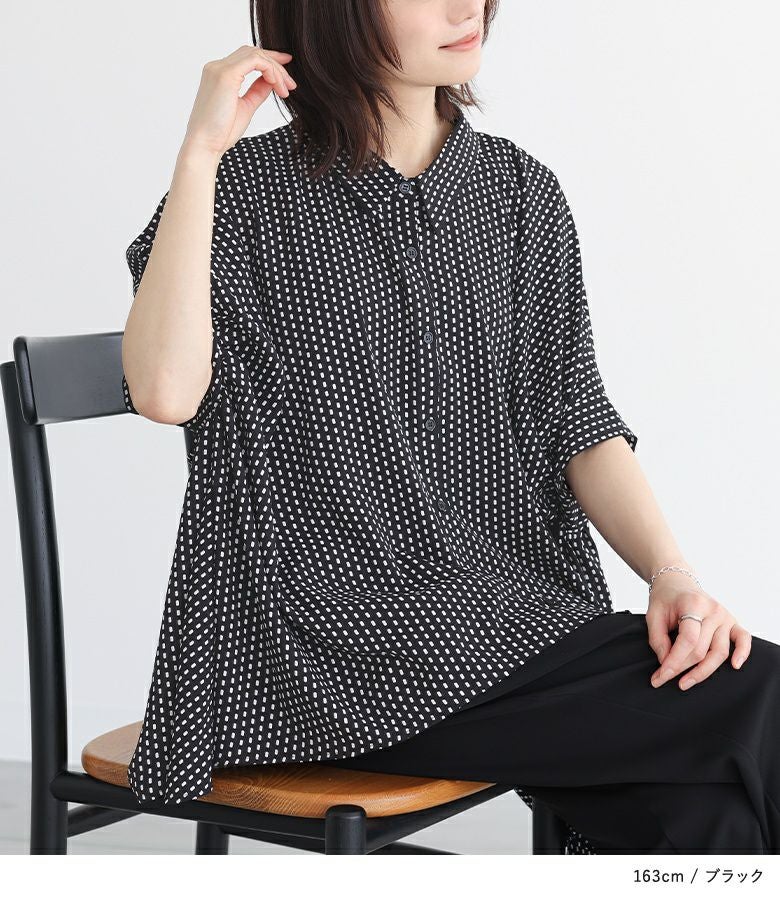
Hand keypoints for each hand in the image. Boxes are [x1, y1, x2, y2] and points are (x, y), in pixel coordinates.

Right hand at [181, 44, 297, 158]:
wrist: (205, 145)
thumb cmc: (221, 132)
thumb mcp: (246, 107)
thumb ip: (257, 91)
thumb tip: (272, 81)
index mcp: (220, 75)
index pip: (247, 58)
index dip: (269, 61)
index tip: (286, 74)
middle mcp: (217, 67)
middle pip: (252, 52)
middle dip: (276, 64)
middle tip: (291, 84)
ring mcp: (220, 69)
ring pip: (255, 54)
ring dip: (275, 69)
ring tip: (286, 89)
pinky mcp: (226, 74)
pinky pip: (255, 61)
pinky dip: (270, 70)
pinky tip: (277, 85)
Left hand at [646, 576, 751, 689]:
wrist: (676, 583)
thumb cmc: (665, 599)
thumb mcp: (653, 615)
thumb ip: (658, 640)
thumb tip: (666, 663)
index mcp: (693, 604)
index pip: (688, 640)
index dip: (674, 661)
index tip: (660, 676)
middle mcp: (713, 611)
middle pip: (701, 649)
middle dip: (681, 668)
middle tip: (664, 678)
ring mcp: (725, 617)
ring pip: (720, 652)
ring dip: (702, 671)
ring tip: (685, 682)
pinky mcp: (732, 622)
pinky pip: (743, 639)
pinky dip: (743, 653)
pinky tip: (735, 666)